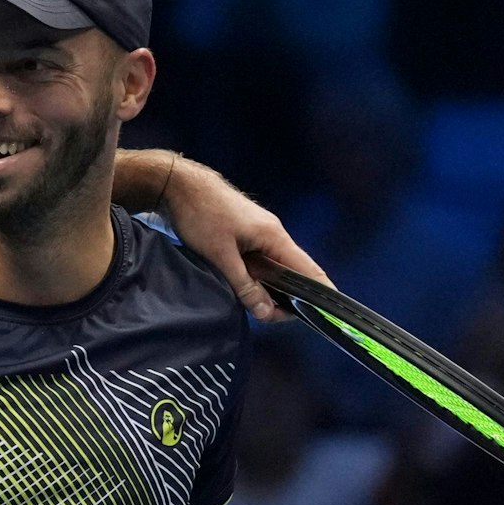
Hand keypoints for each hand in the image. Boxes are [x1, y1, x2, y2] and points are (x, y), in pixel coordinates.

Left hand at [162, 158, 330, 321]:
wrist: (177, 186)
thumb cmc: (200, 214)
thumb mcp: (220, 255)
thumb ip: (244, 285)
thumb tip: (266, 312)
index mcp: (274, 236)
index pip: (308, 269)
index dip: (320, 293)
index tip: (327, 315)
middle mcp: (271, 235)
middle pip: (291, 273)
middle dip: (286, 298)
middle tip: (271, 318)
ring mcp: (256, 235)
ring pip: (271, 269)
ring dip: (267, 289)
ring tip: (255, 308)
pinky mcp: (241, 237)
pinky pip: (256, 263)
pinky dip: (254, 279)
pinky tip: (243, 291)